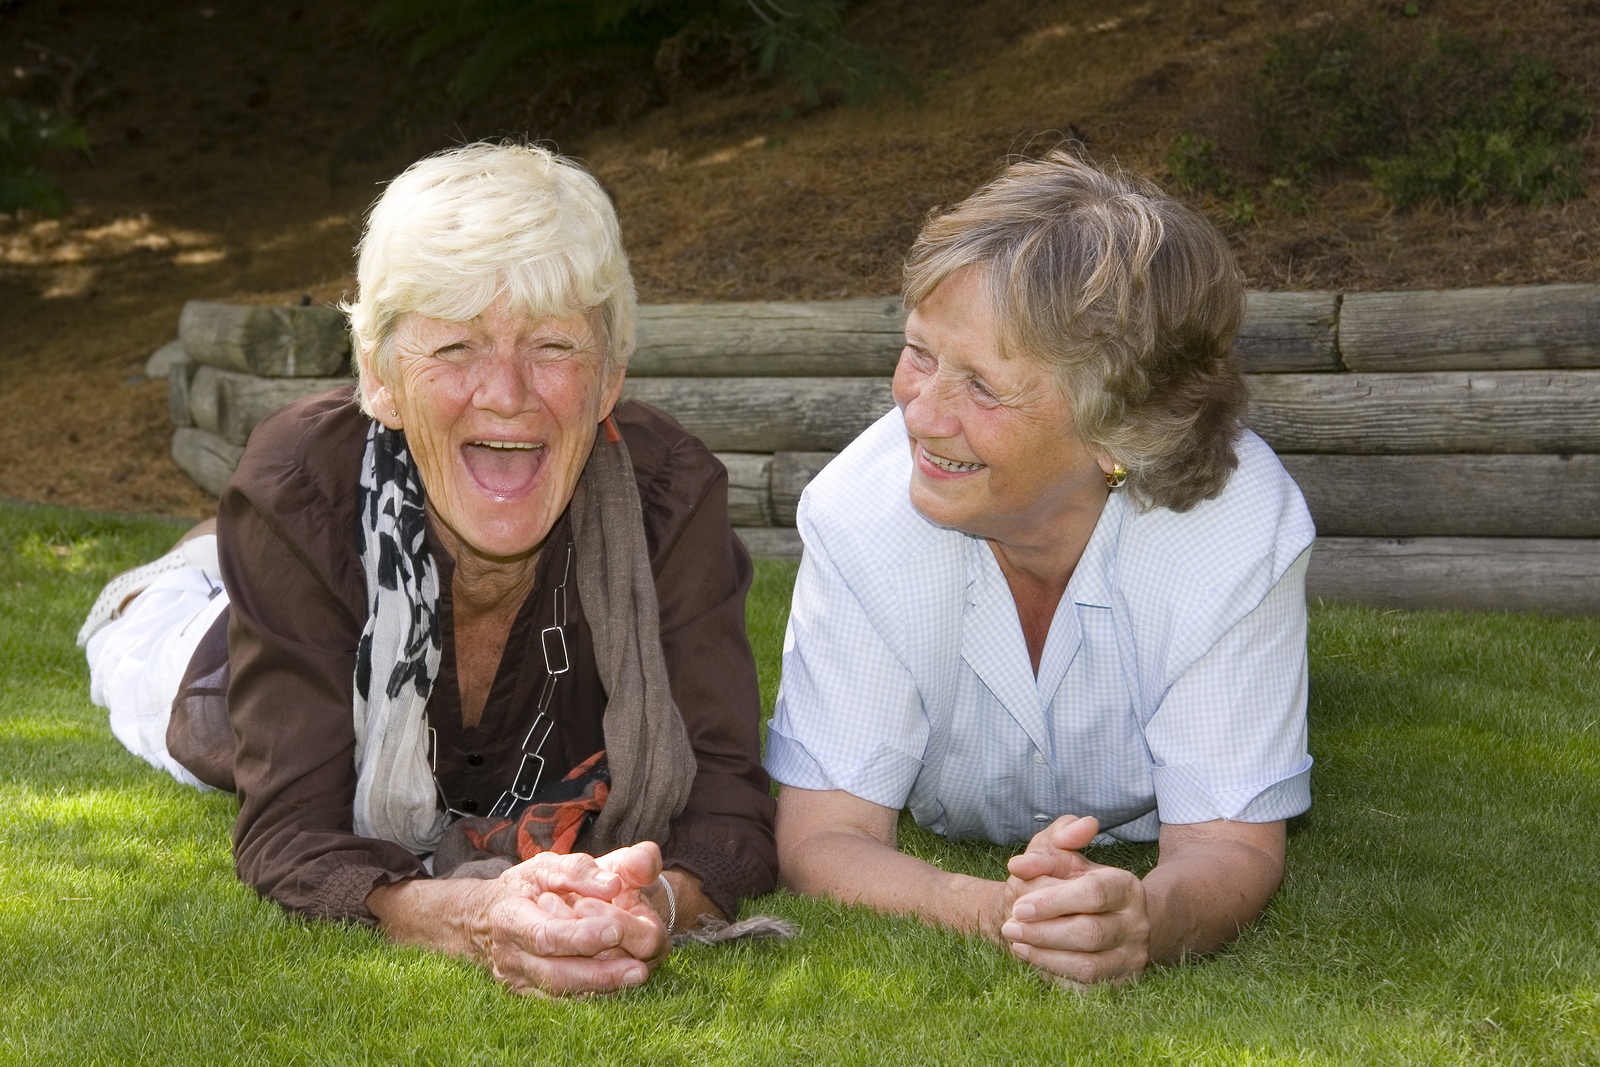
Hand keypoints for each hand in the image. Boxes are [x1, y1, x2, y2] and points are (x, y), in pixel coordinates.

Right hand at [472, 845, 669, 995]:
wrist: (490, 915)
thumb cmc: (524, 886)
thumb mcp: (546, 865)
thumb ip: (580, 870)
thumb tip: (612, 884)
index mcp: (509, 919)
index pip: (545, 935)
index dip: (580, 936)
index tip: (616, 930)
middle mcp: (510, 957)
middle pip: (555, 974)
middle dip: (598, 973)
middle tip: (639, 968)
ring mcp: (518, 980)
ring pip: (562, 992)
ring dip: (600, 986)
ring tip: (636, 976)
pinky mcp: (530, 993)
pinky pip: (562, 999)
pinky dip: (592, 992)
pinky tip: (619, 982)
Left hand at [999, 815, 1151, 985]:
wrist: (1101, 916)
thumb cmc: (1073, 882)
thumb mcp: (1062, 857)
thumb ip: (1044, 852)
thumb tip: (1019, 864)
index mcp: (1126, 886)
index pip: (1092, 894)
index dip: (1052, 902)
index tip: (1018, 907)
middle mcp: (1136, 924)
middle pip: (1090, 934)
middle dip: (1043, 933)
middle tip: (1009, 928)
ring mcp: (1131, 957)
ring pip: (1088, 967)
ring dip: (1045, 957)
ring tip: (1016, 944)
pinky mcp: (1120, 982)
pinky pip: (1086, 988)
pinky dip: (1056, 977)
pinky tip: (1033, 961)